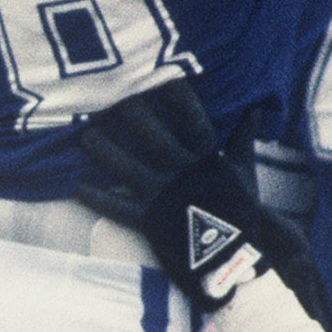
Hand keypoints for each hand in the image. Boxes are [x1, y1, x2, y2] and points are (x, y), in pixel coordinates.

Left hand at [75, 80, 325, 315]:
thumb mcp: (244, 173)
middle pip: (153, 137)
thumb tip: (255, 110)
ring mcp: (163, 196)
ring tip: (85, 134)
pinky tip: (76, 186)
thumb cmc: (240, 213)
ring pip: (128, 168)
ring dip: (106, 151)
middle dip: (132, 115)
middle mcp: (182, 173)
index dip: (177, 97)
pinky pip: (118, 208)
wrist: (235, 259)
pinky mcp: (149, 221)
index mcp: (206, 159)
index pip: (192, 120)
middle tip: (110, 93)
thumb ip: (242, 140)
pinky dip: (98, 198)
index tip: (160, 72)